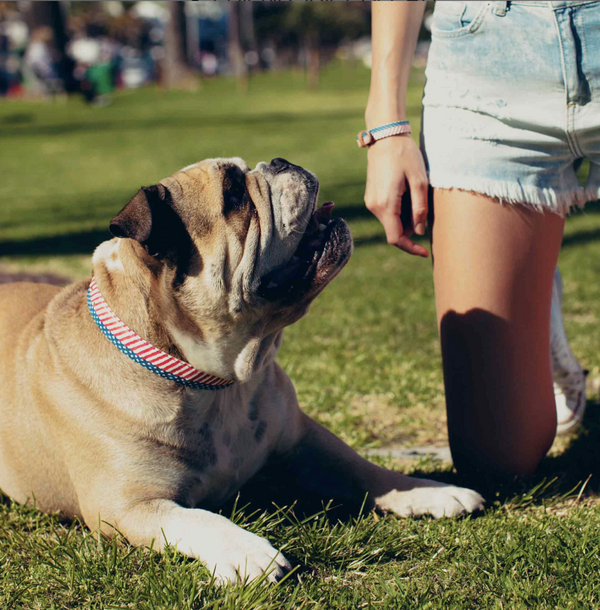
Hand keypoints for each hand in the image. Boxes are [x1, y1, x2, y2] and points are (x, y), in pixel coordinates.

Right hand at [364, 135, 428, 256]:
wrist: (385, 136)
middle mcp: (374, 207)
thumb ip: (419, 209)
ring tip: (414, 192)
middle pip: (394, 231)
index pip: (396, 239)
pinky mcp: (371, 196)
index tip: (425, 252)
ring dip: (405, 217)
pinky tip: (406, 191)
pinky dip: (399, 210)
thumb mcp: (419, 181)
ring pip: (391, 221)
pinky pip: (386, 212)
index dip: (411, 248)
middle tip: (424, 206)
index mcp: (385, 205)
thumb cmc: (405, 155)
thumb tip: (419, 232)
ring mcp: (370, 202)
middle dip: (411, 227)